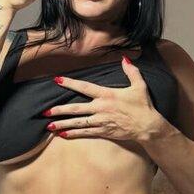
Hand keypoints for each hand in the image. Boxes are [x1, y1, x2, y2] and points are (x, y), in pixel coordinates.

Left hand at [44, 56, 164, 143]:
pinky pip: (85, 132)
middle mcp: (101, 108)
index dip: (70, 83)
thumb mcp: (139, 85)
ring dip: (62, 124)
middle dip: (59, 110)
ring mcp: (100, 121)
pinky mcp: (103, 132)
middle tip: (46, 112)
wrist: (147, 126)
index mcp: (107, 95)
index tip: (57, 80)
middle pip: (75, 108)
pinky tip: (62, 135)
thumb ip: (131, 71)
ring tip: (49, 126)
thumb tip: (125, 58)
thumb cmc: (143, 105)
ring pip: (77, 123)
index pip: (84, 87)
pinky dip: (73, 134)